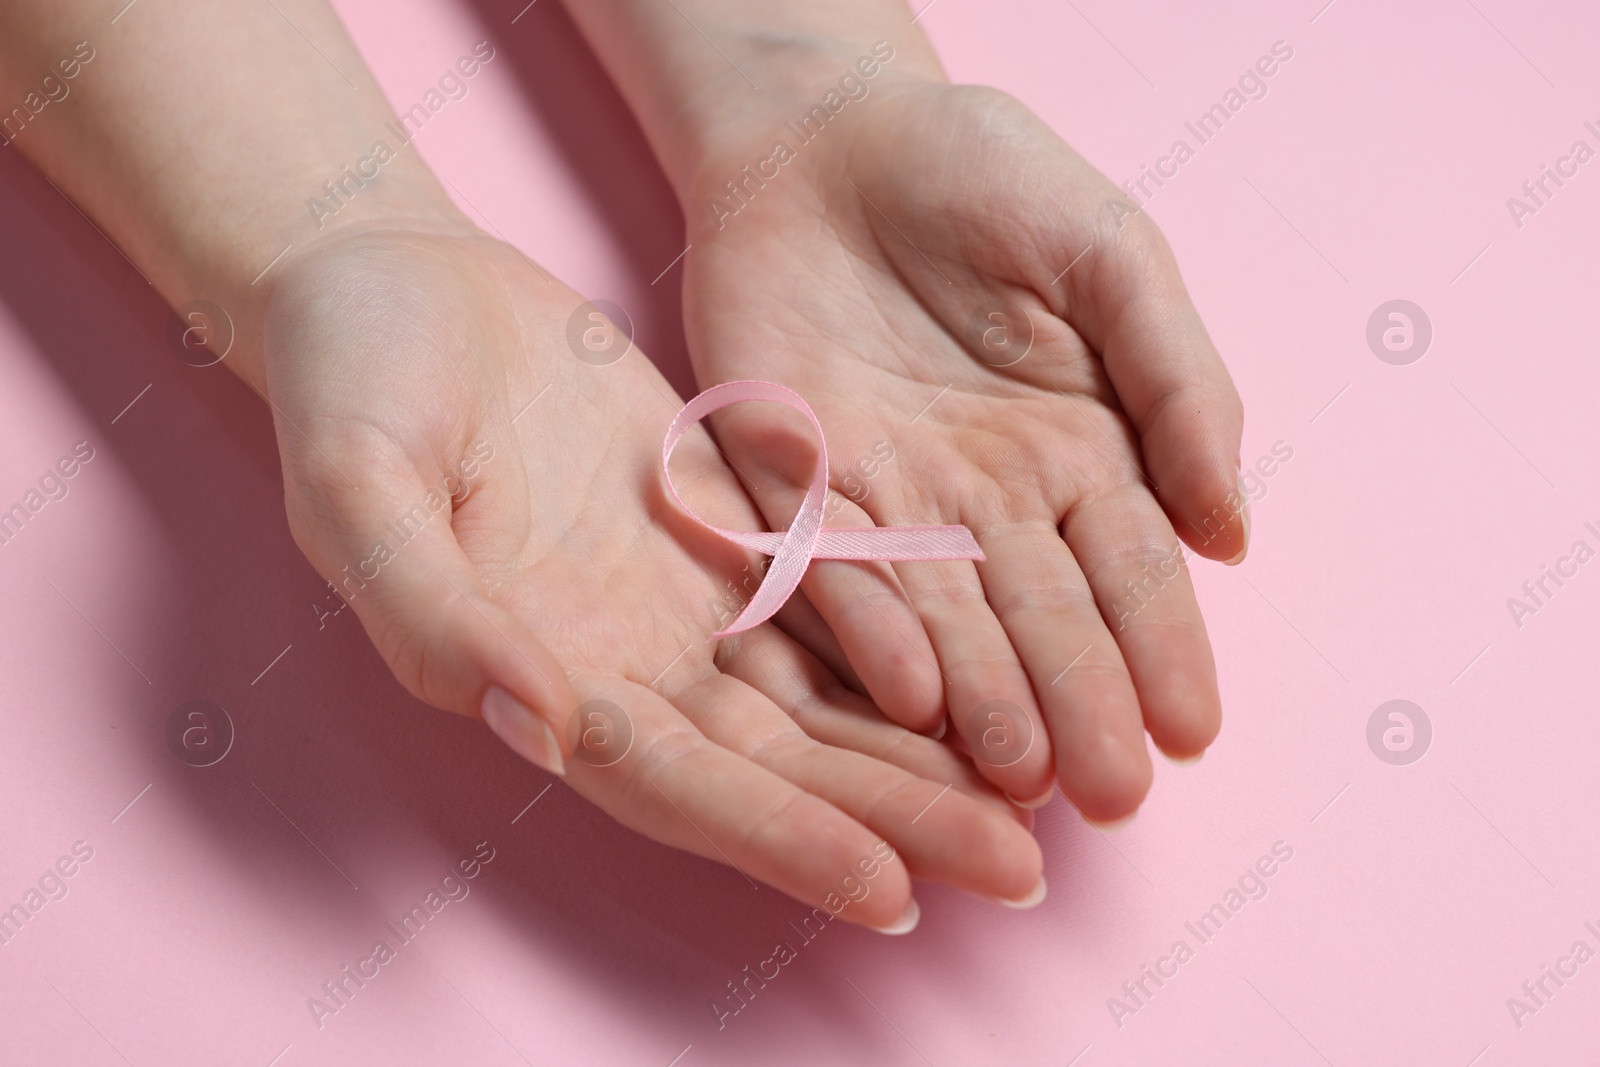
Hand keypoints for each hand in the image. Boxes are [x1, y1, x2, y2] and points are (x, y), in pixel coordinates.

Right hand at [260, 223, 1044, 924]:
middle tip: (1018, 871)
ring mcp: (678, 598)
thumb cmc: (348, 384)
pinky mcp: (725, 526)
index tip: (892, 891)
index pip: (678, 783)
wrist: (395, 290)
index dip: (781, 840)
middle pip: (776, 766)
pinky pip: (829, 596)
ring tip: (1033, 802)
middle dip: (892, 822)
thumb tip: (533, 718)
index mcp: (535, 675)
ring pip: (820, 699)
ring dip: (920, 756)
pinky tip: (990, 676)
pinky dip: (907, 644)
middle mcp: (621, 661)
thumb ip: (432, 612)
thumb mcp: (357, 489)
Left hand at [678, 81, 1245, 821]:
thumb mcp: (1111, 256)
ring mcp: (891, 503)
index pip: (1130, 572)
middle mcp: (988, 503)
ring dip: (981, 697)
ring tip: (1019, 774)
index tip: (1191, 732)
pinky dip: (868, 630)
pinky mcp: (792, 485)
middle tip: (1107, 793)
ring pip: (943, 619)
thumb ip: (1177, 382)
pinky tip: (911, 693)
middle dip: (1079, 706)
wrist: (830, 134)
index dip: (1162, 651)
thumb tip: (1234, 532)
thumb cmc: (985, 177)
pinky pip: (830, 571)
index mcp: (1080, 454)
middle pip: (1042, 620)